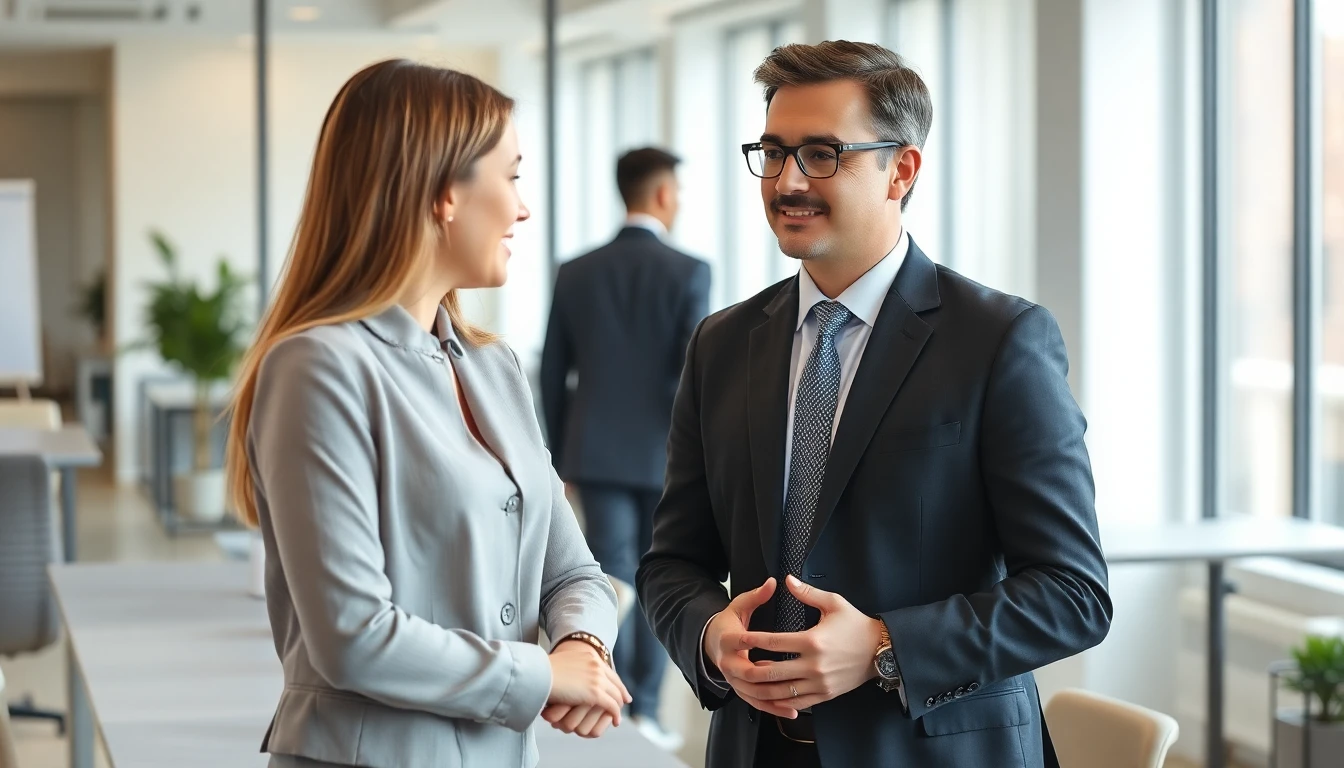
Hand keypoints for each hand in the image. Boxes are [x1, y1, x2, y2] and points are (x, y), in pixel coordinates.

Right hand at [546, 641, 629, 736]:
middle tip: (625, 701)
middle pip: (615, 682)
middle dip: (621, 693)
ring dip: (618, 706)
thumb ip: (571, 669)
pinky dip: (615, 714)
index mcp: (589, 657)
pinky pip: (612, 706)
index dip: (615, 681)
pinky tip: (615, 721)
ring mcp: (597, 679)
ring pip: (615, 695)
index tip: (620, 689)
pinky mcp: (596, 693)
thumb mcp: (562, 664)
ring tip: (617, 715)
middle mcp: (596, 665)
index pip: (608, 671)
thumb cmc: (542, 672)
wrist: (538, 674)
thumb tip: (568, 678)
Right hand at [702, 577, 798, 718]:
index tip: (779, 643)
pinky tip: (791, 711)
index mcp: (727, 639)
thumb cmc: (729, 623)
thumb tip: (773, 582)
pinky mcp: (740, 690)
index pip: (742, 641)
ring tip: (800, 698)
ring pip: (754, 693)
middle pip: (748, 673)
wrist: (712, 642)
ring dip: (775, 697)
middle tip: (795, 675)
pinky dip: (773, 708)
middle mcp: (728, 663)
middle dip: (771, 676)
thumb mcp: (739, 606)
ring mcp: (734, 680)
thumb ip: (756, 596)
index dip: (756, 642)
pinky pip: (757, 703)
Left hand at [730, 575, 883, 710]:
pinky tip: (771, 695)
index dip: (753, 640)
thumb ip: (807, 593)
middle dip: (751, 669)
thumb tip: (786, 579)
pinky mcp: (826, 694)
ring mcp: (820, 683)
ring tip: (751, 680)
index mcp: (813, 641)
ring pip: (783, 691)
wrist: (881, 650)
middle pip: (773, 671)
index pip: (774, 642)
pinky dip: (781, 701)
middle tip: (737, 664)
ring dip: (763, 687)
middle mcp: (814, 665)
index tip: (739, 638)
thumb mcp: (834, 603)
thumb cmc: (856, 624)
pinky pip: (798, 702)